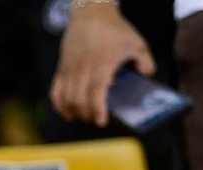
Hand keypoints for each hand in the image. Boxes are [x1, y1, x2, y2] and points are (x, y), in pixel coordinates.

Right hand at [50, 3, 155, 126]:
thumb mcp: (136, 42)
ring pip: (66, 99)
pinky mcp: (61, 69)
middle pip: (79, 99)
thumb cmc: (114, 30)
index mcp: (103, 63)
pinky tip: (66, 113)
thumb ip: (145, 60)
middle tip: (95, 119)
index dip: (98, 108)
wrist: (90, 15)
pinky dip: (59, 106)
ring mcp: (70, 69)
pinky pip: (55, 92)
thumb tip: (147, 76)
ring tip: (83, 116)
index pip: (97, 91)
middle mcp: (84, 68)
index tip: (101, 121)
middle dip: (87, 114)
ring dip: (74, 112)